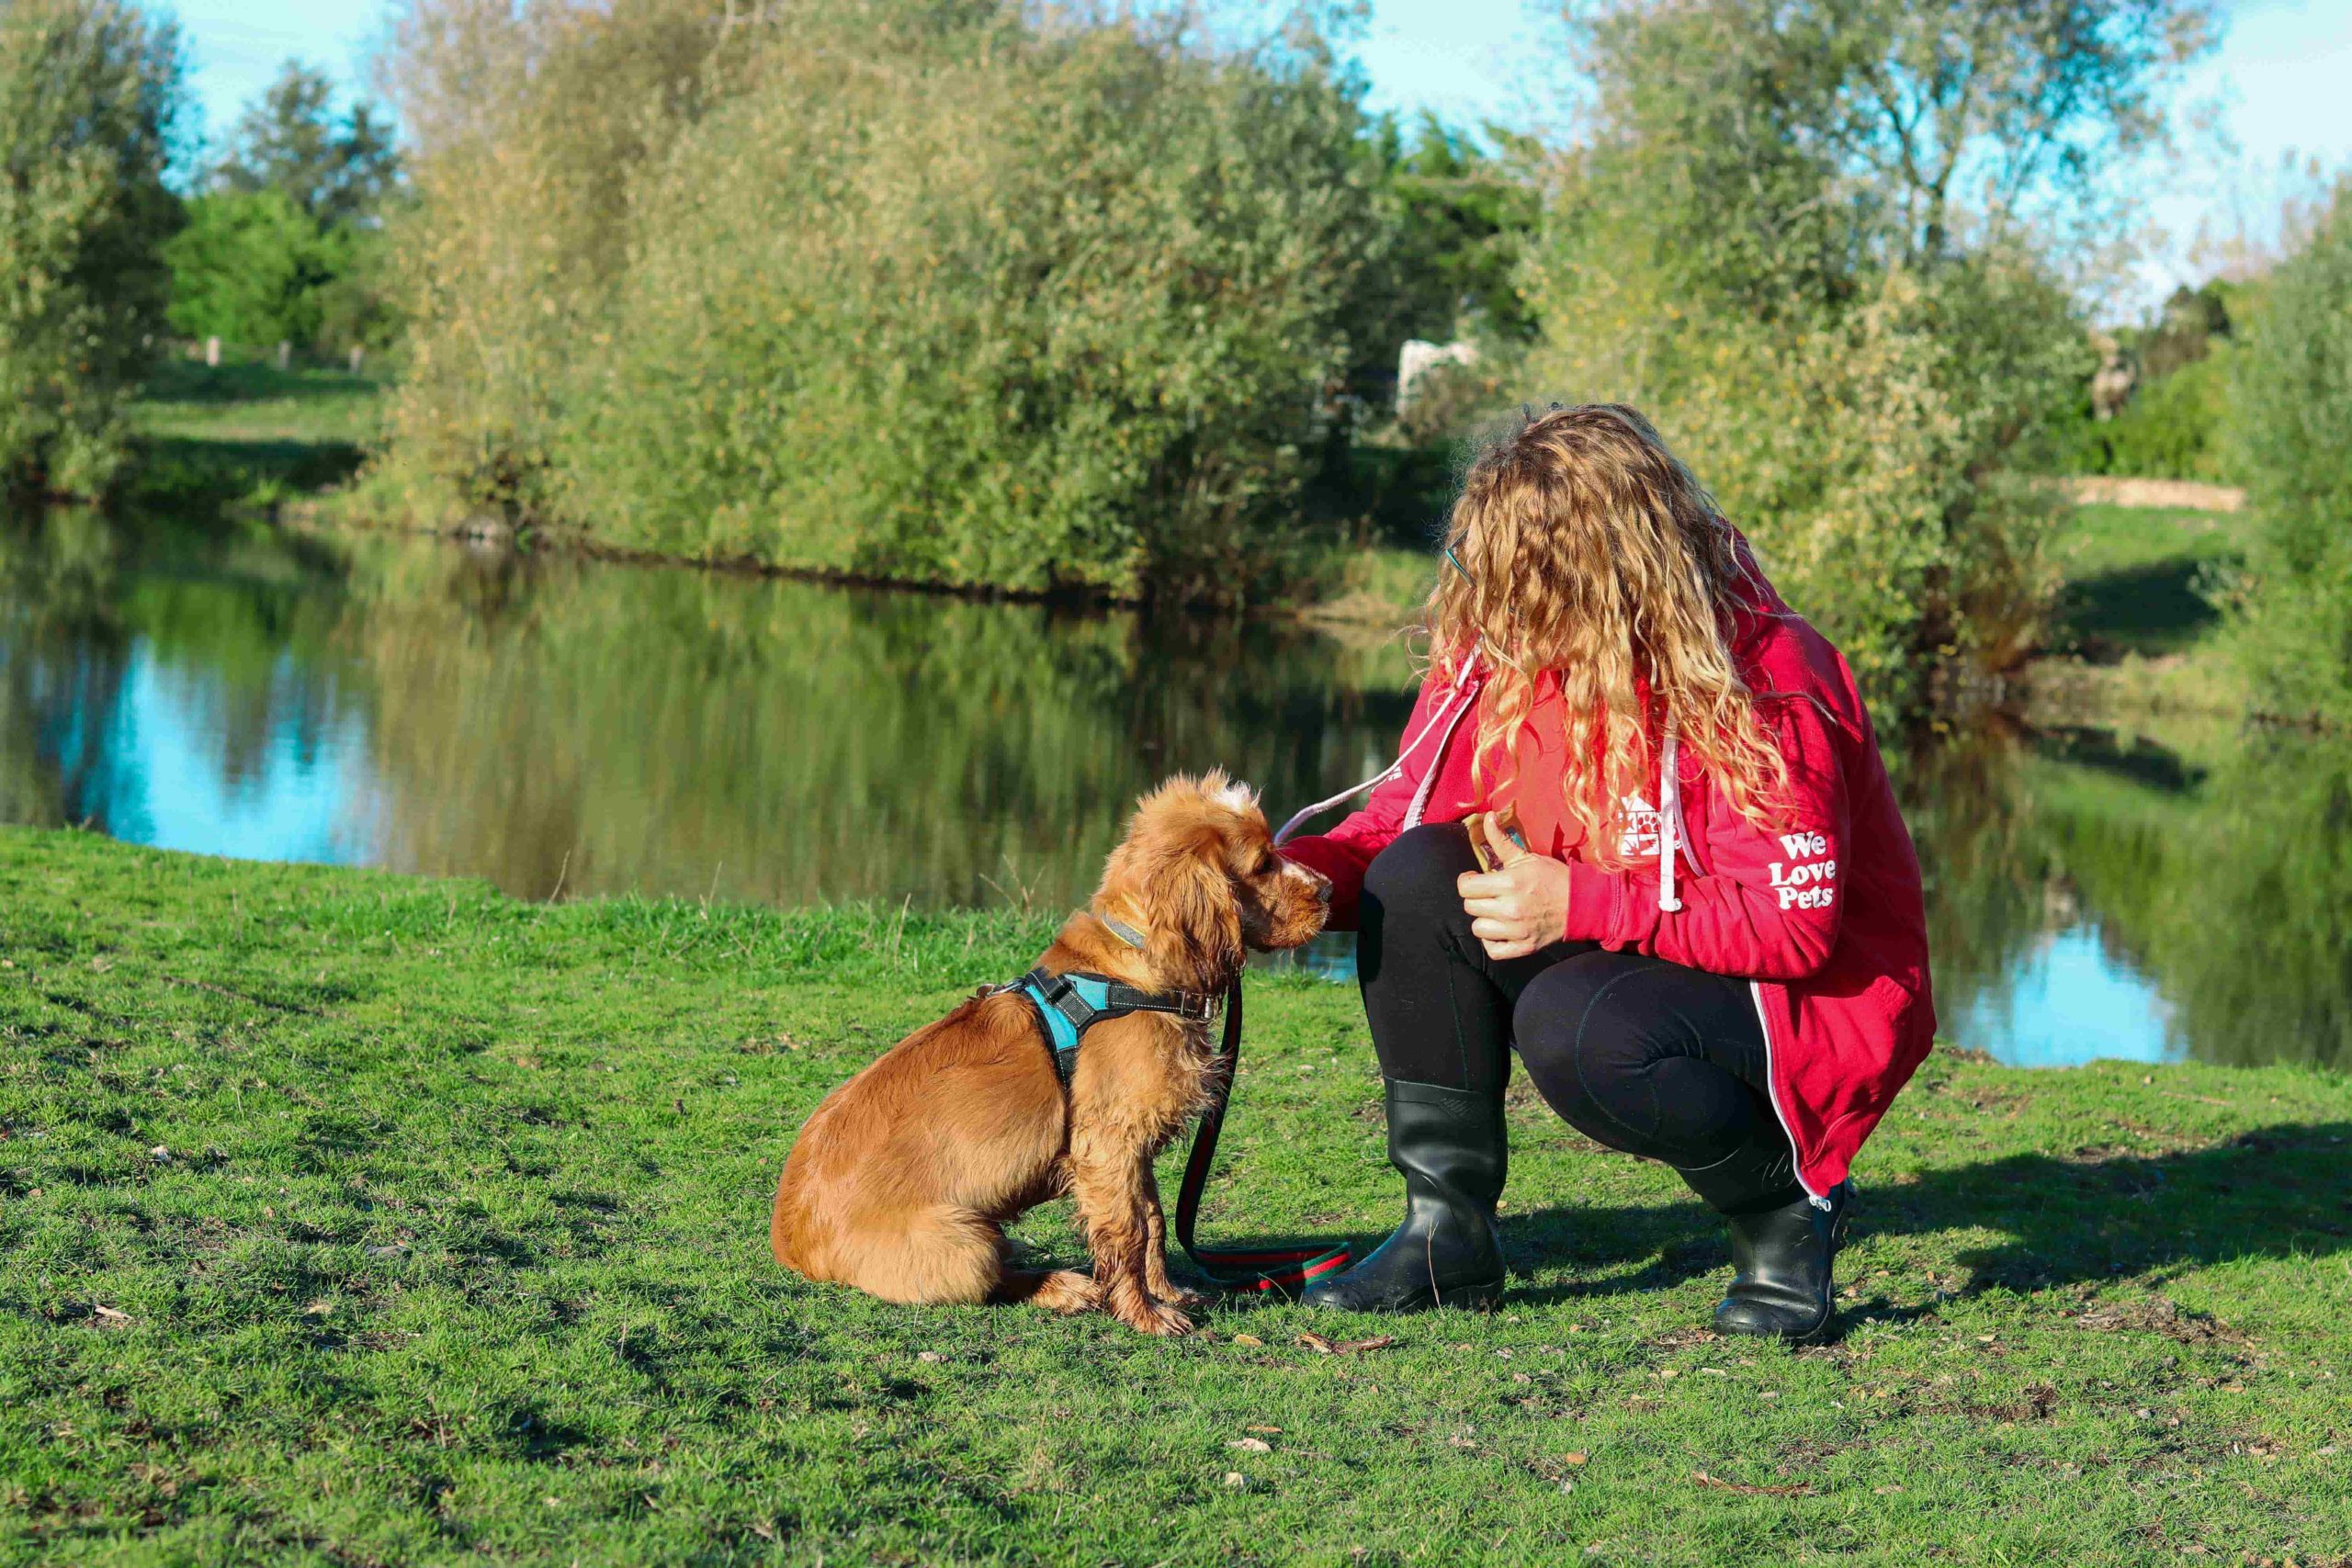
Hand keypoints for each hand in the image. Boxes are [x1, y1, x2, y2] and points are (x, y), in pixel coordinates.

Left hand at [1456, 813, 1569, 960]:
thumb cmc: (1552, 878)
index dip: (1467, 881)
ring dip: (1483, 920)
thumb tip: (1487, 817)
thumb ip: (1501, 840)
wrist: (1580, 904)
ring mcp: (1516, 930)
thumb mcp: (1526, 857)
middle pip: (1469, 907)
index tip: (1475, 879)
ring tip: (1494, 912)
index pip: (1466, 887)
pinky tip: (1499, 930)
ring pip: (1478, 929)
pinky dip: (1492, 942)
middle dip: (1476, 898)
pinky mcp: (1523, 947)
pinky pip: (1493, 950)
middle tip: (1488, 895)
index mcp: (1509, 883)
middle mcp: (1510, 908)